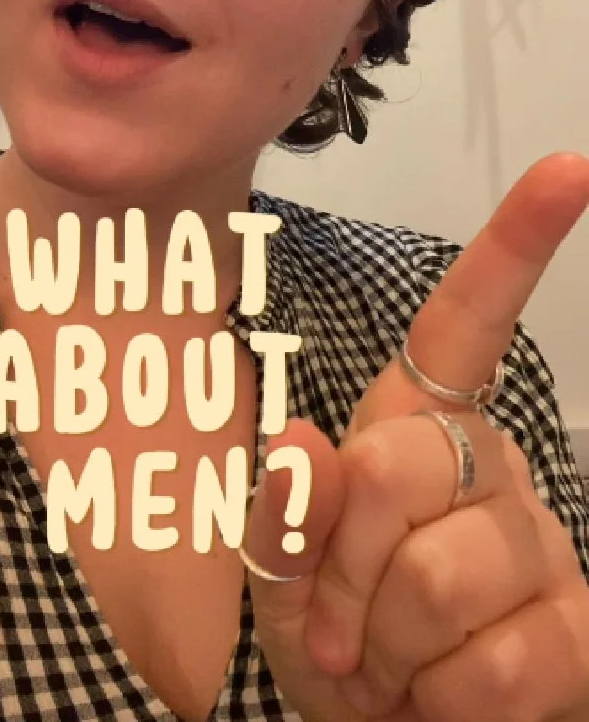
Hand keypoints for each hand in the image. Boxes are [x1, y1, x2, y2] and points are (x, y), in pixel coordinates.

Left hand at [245, 152, 588, 720]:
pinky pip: (493, 664)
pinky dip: (435, 702)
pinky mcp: (576, 632)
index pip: (467, 323)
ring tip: (388, 662)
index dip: (516, 245)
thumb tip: (304, 445)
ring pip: (440, 575)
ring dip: (385, 644)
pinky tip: (438, 697)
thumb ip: (282, 517)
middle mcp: (488, 464)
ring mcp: (539, 544)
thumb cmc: (335, 639)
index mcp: (413, 427)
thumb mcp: (279, 582)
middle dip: (338, 565)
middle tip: (339, 624)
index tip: (568, 170)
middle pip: (397, 467)